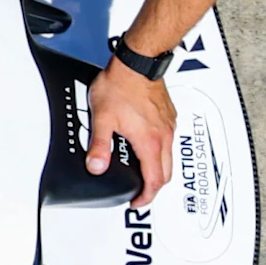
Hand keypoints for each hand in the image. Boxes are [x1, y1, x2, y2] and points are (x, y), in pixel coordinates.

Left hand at [87, 59, 176, 202]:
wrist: (137, 63)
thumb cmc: (121, 85)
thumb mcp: (102, 119)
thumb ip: (99, 146)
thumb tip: (96, 167)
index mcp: (149, 141)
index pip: (154, 180)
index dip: (146, 197)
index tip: (136, 202)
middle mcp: (164, 136)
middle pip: (166, 174)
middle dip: (154, 188)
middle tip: (139, 192)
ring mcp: (168, 125)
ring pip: (169, 158)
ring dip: (158, 170)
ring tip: (141, 173)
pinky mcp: (168, 117)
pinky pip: (168, 142)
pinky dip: (160, 153)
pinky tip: (145, 147)